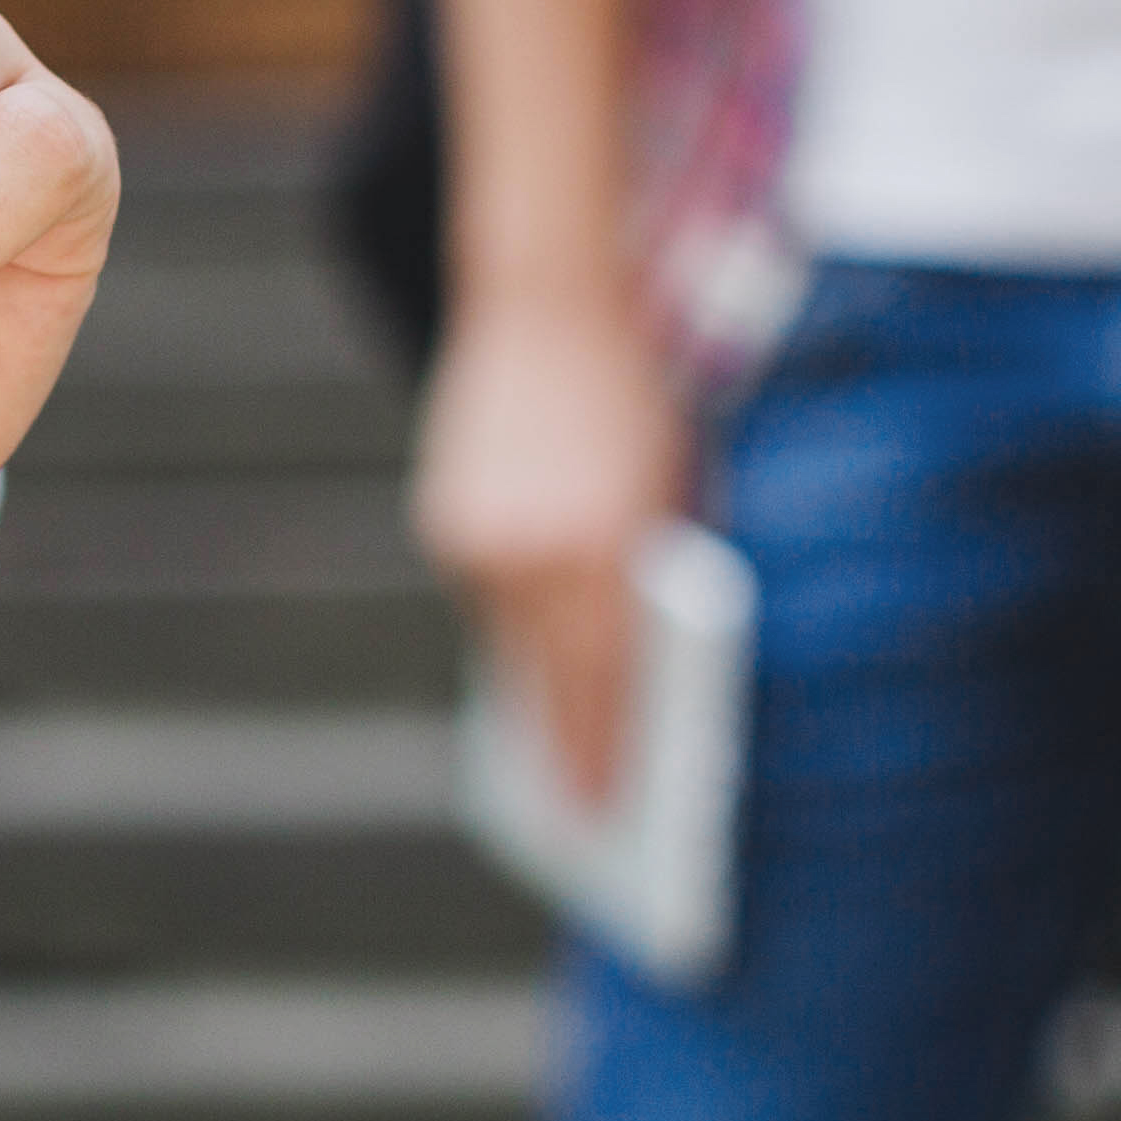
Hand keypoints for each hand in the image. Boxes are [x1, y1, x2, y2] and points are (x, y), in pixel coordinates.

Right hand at [411, 286, 688, 801]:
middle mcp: (533, 554)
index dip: (600, 759)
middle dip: (561, 752)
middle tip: (576, 817)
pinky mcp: (444, 521)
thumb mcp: (676, 490)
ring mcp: (477, 539)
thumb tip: (645, 678)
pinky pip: (484, 599)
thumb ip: (659, 580)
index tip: (600, 817)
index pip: (603, 686)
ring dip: (533, 690)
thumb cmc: (637, 400)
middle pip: (546, 683)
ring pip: (508, 645)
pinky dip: (511, 626)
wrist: (547, 303)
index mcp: (605, 550)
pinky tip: (532, 658)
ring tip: (553, 753)